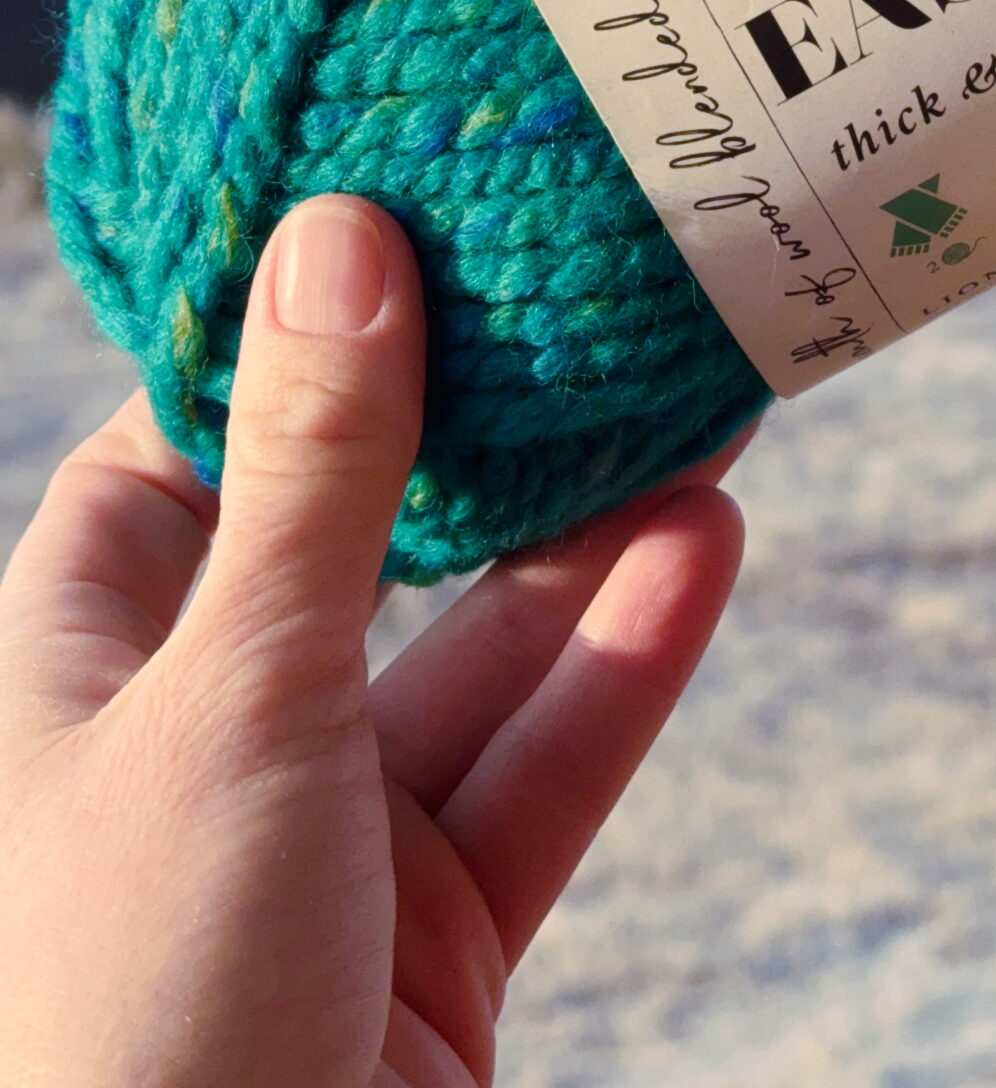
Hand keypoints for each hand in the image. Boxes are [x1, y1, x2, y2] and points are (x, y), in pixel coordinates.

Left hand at [0, 195, 745, 1087]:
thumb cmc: (130, 999)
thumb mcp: (230, 696)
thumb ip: (316, 476)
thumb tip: (337, 238)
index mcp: (80, 665)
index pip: (187, 447)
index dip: (290, 335)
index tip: (406, 208)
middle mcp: (200, 735)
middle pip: (360, 537)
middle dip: (475, 431)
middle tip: (584, 291)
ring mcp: (324, 841)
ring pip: (475, 651)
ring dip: (582, 540)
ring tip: (692, 394)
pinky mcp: (432, 938)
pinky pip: (541, 770)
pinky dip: (623, 662)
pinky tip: (701, 541)